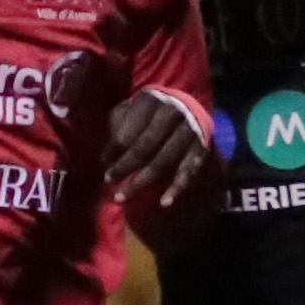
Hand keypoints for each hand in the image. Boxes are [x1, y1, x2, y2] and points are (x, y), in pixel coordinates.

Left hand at [105, 89, 211, 208]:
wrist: (189, 107)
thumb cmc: (151, 112)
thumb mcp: (132, 108)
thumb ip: (119, 123)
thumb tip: (107, 154)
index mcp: (152, 100)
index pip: (130, 128)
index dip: (115, 147)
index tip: (103, 162)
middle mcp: (173, 113)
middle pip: (145, 146)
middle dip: (125, 166)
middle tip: (108, 181)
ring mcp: (189, 132)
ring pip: (163, 162)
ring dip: (142, 182)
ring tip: (122, 197)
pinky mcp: (202, 148)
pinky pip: (188, 172)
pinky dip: (176, 189)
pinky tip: (164, 203)